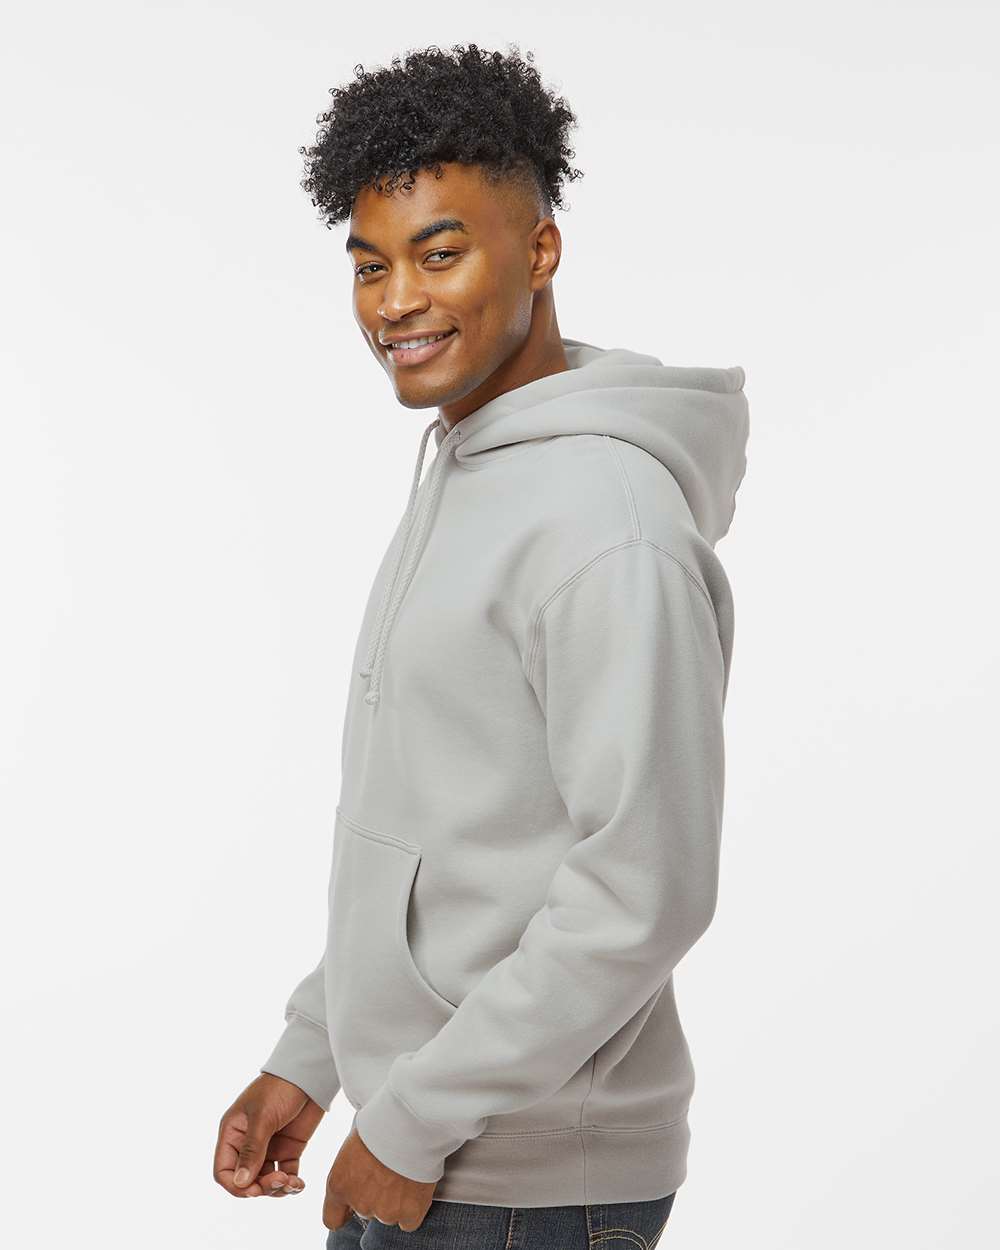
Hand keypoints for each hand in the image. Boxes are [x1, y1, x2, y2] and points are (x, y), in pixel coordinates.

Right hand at [214, 1073, 324, 1197]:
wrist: (309, 1073)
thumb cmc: (279, 1088)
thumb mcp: (263, 1117)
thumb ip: (252, 1150)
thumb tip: (241, 1184)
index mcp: (233, 1133)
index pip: (224, 1171)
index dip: (236, 1186)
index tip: (255, 1190)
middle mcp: (248, 1143)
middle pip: (246, 1180)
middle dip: (261, 1187)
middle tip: (280, 1181)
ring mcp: (269, 1147)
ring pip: (266, 1181)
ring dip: (277, 1188)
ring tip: (291, 1181)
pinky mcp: (289, 1148)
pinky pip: (286, 1174)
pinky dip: (291, 1183)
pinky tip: (299, 1183)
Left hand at [323, 1124, 437, 1231]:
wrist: (409, 1123)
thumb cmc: (380, 1123)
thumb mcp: (353, 1144)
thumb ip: (351, 1169)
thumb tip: (359, 1172)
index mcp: (339, 1185)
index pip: (332, 1219)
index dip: (344, 1211)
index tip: (352, 1203)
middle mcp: (360, 1203)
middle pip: (366, 1210)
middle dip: (375, 1195)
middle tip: (387, 1170)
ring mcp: (385, 1210)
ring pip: (389, 1213)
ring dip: (395, 1199)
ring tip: (403, 1172)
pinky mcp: (409, 1212)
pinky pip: (409, 1220)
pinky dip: (413, 1207)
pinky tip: (415, 1187)